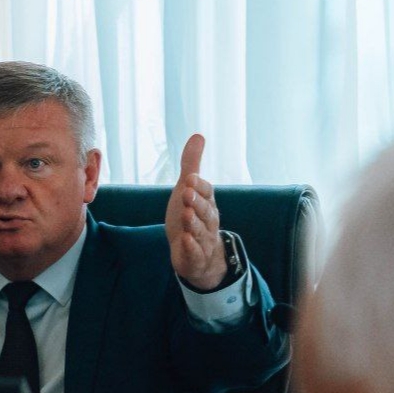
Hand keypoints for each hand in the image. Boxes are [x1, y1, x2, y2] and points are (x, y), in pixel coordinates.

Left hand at [165, 134, 226, 289]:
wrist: (197, 256)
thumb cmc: (191, 217)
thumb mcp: (187, 189)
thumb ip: (191, 165)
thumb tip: (198, 135)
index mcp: (207, 204)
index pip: (206, 193)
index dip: (199, 186)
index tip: (189, 178)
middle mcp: (208, 221)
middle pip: (205, 211)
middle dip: (197, 202)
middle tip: (186, 193)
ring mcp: (203, 240)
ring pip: (200, 231)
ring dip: (194, 223)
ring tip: (186, 215)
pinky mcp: (195, 257)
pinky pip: (195, 253)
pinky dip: (191, 247)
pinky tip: (185, 241)